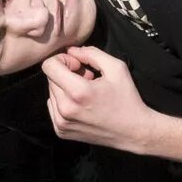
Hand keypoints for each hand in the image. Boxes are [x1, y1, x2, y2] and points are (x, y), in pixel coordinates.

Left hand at [42, 45, 181, 159]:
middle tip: (88, 79)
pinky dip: (64, 103)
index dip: (63, 59)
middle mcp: (65, 109)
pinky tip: (82, 105)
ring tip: (86, 93)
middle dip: (66, 74)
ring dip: (65, 88)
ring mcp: (61, 123)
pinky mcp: (61, 132)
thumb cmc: (127, 98)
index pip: (49, 66)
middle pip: (50, 78)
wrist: (133, 132)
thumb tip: (71, 50)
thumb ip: (91, 53)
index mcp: (78, 92)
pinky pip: (53, 108)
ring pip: (51, 93)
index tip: (78, 66)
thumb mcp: (116, 68)